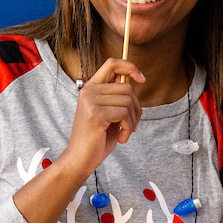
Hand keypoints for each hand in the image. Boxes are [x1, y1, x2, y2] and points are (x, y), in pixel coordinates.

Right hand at [60, 58, 144, 179]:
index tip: (142, 78)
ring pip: (128, 101)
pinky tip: (122, 138)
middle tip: (132, 125)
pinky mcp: (95, 113)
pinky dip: (129, 128)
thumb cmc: (97, 138)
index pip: (112, 63)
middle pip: (127, 87)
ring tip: (125, 133)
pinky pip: (124, 114)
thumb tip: (133, 79)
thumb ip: (118, 96)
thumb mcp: (111, 113)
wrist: (81, 158)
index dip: (130, 66)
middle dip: (136, 108)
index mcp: (91, 87)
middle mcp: (89, 90)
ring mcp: (91, 100)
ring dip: (133, 120)